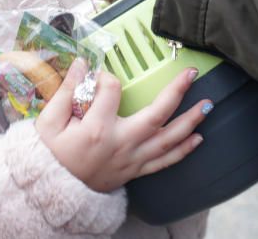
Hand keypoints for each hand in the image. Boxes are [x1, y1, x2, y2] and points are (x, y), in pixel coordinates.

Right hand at [35, 62, 210, 191]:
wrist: (53, 193)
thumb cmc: (50, 156)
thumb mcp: (49, 122)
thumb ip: (67, 91)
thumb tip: (82, 64)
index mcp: (97, 128)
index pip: (111, 90)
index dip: (104, 77)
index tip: (95, 77)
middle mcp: (120, 143)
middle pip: (156, 115)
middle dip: (176, 92)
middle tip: (192, 74)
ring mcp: (131, 159)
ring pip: (168, 140)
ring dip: (190, 121)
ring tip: (208, 105)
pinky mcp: (135, 170)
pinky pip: (164, 162)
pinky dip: (183, 151)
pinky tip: (198, 137)